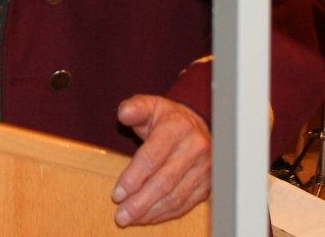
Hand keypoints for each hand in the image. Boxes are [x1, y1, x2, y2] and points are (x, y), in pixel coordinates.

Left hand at [111, 95, 210, 226]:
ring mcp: (204, 168)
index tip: (117, 194)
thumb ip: (135, 108)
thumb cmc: (167, 118)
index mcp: (178, 127)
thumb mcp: (149, 106)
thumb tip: (123, 113)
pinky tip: (148, 217)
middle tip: (121, 215)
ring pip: (175, 196)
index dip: (133, 177)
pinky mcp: (207, 184)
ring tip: (130, 218)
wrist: (197, 124)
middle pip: (164, 181)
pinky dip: (165, 214)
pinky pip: (185, 204)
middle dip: (140, 202)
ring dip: (151, 211)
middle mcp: (195, 147)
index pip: (152, 157)